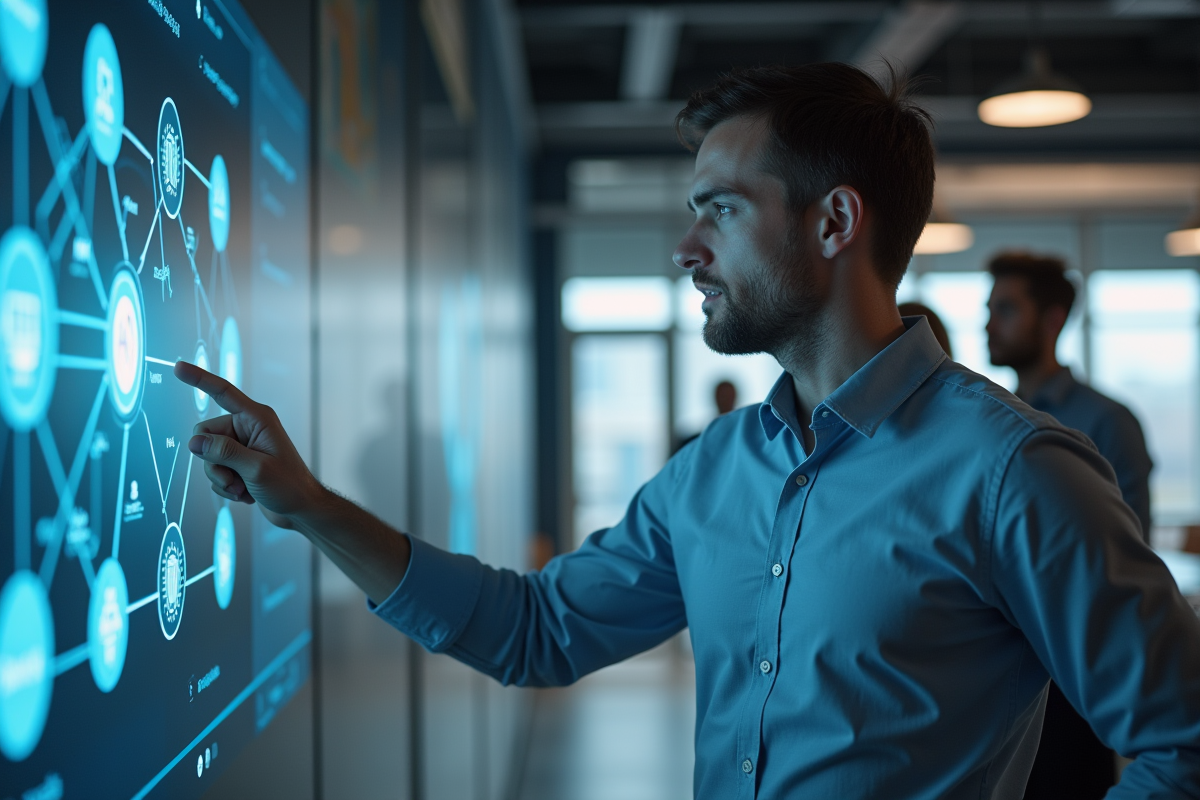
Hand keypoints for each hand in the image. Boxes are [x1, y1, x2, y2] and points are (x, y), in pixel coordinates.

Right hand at [174, 361, 321, 528]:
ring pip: (207, 457)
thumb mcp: (256, 469)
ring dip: (222, 479)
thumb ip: (224, 453)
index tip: (178, 367)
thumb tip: (194, 442)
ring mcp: (242, 446)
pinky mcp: (238, 463)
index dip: (199, 379)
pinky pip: (215, 471)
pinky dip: (227, 486)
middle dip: (214, 463)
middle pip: (205, 435)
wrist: (301, 510)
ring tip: (244, 488)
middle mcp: (247, 428)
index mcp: (257, 418)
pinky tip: (246, 493)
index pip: (223, 393)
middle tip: (235, 479)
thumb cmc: (289, 486)